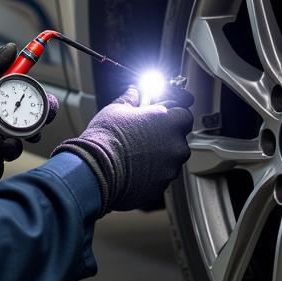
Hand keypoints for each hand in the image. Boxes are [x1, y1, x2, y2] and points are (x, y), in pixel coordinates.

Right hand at [50, 85, 193, 213]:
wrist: (96, 170)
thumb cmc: (107, 139)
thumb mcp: (117, 109)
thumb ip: (131, 99)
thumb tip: (133, 93)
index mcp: (169, 122)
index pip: (184, 114)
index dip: (172, 114)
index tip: (163, 113)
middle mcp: (175, 146)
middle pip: (178, 138)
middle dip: (165, 136)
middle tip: (144, 134)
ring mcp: (170, 168)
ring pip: (171, 159)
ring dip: (159, 156)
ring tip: (136, 153)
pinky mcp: (161, 187)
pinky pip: (161, 176)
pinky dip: (152, 173)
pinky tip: (134, 168)